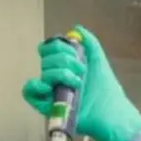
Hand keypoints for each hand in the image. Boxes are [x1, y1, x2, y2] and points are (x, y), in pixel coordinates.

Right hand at [22, 25, 140, 140]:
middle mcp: (56, 77)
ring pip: (42, 72)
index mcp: (66, 66)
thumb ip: (90, 43)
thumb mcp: (99, 61)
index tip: (73, 52)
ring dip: (61, 73)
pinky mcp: (47, 106)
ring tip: (78, 83)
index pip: (50, 49)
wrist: (110, 112)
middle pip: (46, 59)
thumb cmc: (106, 89)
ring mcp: (51, 92)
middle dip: (64, 60)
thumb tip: (76, 28)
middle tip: (81, 69)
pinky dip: (35, 86)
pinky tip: (48, 87)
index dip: (58, 46)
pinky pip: (29, 92)